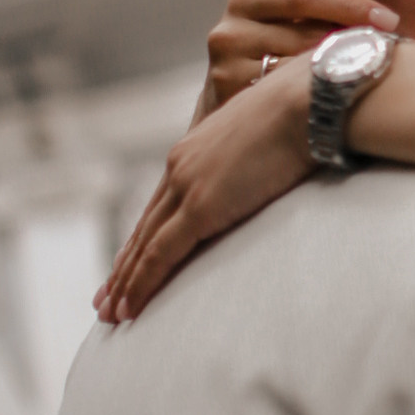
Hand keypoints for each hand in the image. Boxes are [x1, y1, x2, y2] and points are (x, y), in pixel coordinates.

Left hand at [100, 60, 315, 321]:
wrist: (309, 101)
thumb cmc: (304, 110)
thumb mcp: (269, 133)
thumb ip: (257, 154)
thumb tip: (273, 165)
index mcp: (194, 149)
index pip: (160, 204)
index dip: (143, 237)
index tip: (128, 262)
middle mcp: (180, 166)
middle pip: (145, 227)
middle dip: (124, 266)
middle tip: (105, 299)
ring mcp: (187, 186)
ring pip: (144, 245)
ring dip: (125, 282)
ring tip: (111, 313)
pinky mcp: (200, 208)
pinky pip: (160, 255)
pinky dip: (140, 284)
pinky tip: (129, 307)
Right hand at [193, 0, 396, 120]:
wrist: (229, 108)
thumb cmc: (273, 54)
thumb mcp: (291, 22)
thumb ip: (320, 4)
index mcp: (246, 0)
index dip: (351, 6)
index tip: (390, 19)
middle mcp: (228, 32)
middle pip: (306, 35)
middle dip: (351, 42)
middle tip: (388, 51)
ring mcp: (225, 71)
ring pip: (298, 72)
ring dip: (339, 74)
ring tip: (370, 76)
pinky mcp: (232, 106)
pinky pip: (286, 102)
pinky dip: (318, 100)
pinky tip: (343, 102)